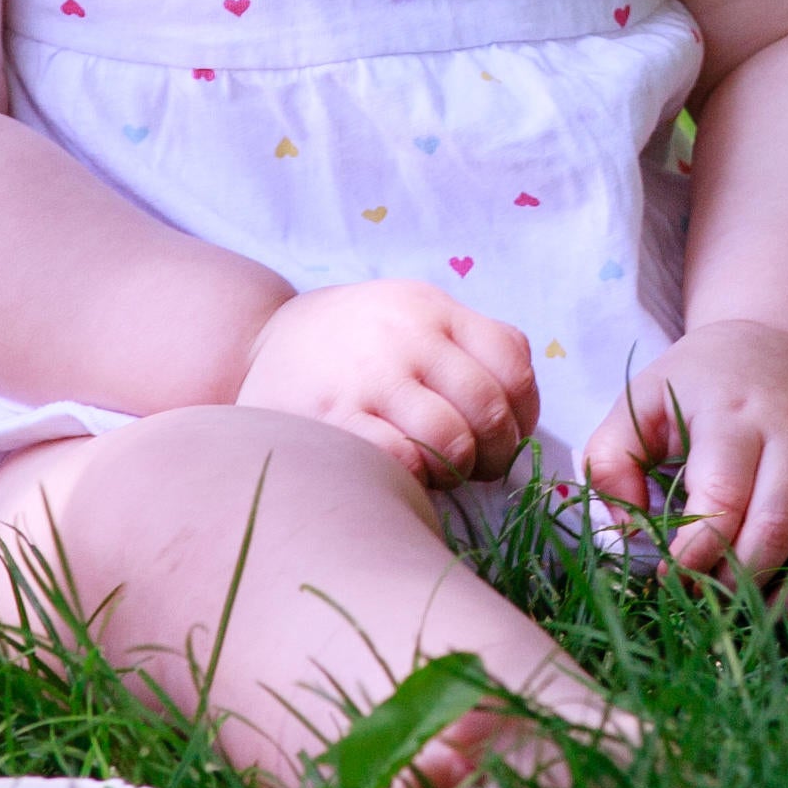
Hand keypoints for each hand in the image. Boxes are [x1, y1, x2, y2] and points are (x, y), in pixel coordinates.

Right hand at [236, 279, 540, 487]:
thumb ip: (469, 345)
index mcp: (433, 309)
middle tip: (480, 468)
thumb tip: (521, 409)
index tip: (509, 435)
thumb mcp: (413, 315)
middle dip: (497, 452)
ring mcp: (368, 378)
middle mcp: (405, 337)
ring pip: (451, 440)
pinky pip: (401, 460)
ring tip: (441, 473)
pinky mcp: (332, 419)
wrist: (264, 339)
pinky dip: (417, 478)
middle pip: (487, 407)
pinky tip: (405, 474)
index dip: (524, 412)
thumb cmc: (356, 340)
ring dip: (457, 470)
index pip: (512, 363)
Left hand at [579, 317, 787, 606]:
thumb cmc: (697, 385)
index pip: (722, 498)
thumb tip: (630, 533)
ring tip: (771, 612)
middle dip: (744, 579)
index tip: (672, 581)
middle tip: (715, 601)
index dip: (696, 555)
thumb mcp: (639, 404)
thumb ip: (610, 464)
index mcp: (732, 413)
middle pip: (778, 521)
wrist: (773, 337)